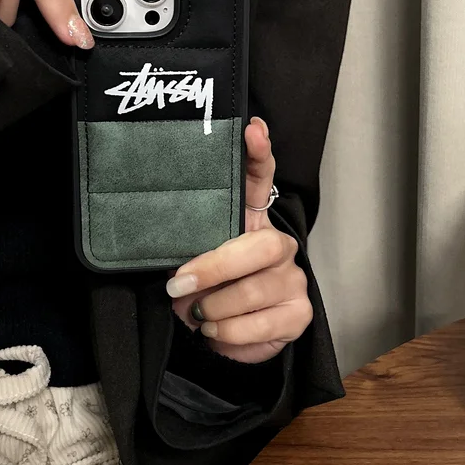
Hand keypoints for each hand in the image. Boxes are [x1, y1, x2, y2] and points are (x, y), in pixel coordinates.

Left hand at [168, 117, 312, 363]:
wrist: (228, 336)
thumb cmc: (207, 290)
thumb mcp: (193, 263)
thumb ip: (187, 245)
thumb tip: (164, 243)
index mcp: (251, 223)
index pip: (261, 180)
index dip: (259, 154)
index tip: (253, 128)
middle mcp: (279, 244)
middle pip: (261, 245)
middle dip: (216, 267)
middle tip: (180, 285)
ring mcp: (293, 278)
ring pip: (254, 290)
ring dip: (215, 308)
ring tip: (197, 314)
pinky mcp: (300, 312)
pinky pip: (261, 324)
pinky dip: (229, 333)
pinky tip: (216, 330)